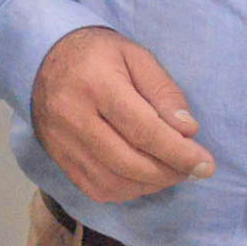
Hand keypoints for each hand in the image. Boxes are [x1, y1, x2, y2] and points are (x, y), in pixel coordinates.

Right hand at [28, 25, 214, 201]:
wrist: (41, 57)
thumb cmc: (97, 54)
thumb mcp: (136, 57)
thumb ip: (164, 91)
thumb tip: (187, 131)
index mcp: (96, 84)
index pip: (143, 130)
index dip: (179, 153)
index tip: (205, 164)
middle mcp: (73, 117)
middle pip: (128, 162)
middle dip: (169, 172)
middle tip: (192, 169)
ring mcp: (60, 141)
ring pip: (112, 182)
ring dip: (149, 185)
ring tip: (169, 172)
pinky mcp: (56, 157)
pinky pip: (95, 189)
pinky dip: (126, 190)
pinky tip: (142, 177)